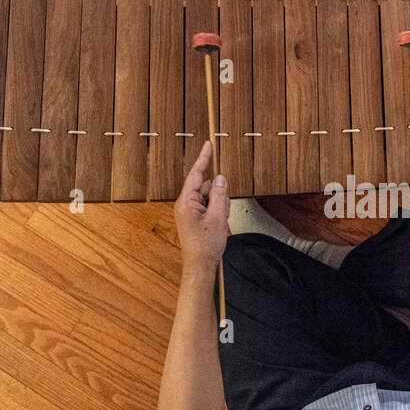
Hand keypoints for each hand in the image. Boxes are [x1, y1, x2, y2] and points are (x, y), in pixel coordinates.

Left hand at [174, 141, 228, 270]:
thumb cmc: (205, 245)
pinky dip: (218, 211)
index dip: (203, 159)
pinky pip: (210, 206)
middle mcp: (186, 204)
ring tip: (220, 221)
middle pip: (207, 186)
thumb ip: (220, 195)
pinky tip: (219, 223)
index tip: (208, 145)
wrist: (201, 265)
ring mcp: (191, 211)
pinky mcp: (196, 217)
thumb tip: (221, 179)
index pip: (197, 175)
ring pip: (211, 196)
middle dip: (219, 195)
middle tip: (222, 211)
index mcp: (186, 202)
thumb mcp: (217, 217)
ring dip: (220, 205)